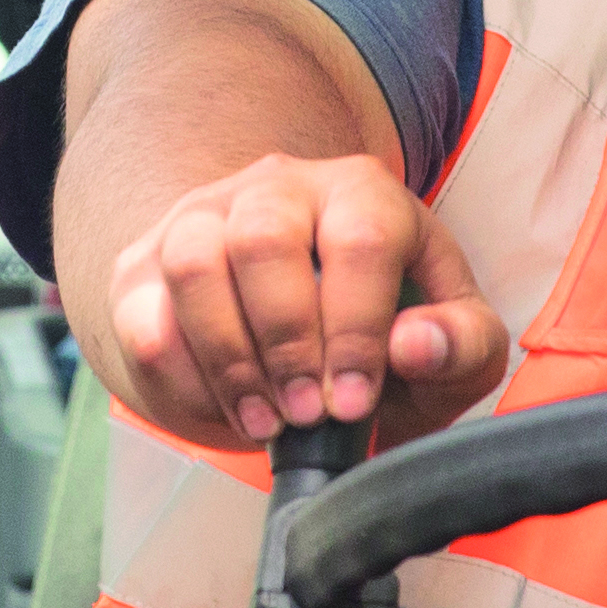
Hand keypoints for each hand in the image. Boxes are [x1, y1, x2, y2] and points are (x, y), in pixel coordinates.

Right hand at [99, 150, 503, 450]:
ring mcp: (204, 218)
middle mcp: (280, 187)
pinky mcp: (146, 267)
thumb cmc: (384, 339)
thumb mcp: (449, 347)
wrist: (295, 346)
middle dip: (285, 342)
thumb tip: (417, 344)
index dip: (354, 327)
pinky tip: (223, 407)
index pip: (359, 237)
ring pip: (193, 261)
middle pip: (264, 237)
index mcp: (364, 194)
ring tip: (263, 420)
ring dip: (227, 356)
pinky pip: (144, 313)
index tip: (350, 401)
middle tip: (305, 414)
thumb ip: (461, 345)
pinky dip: (183, 375)